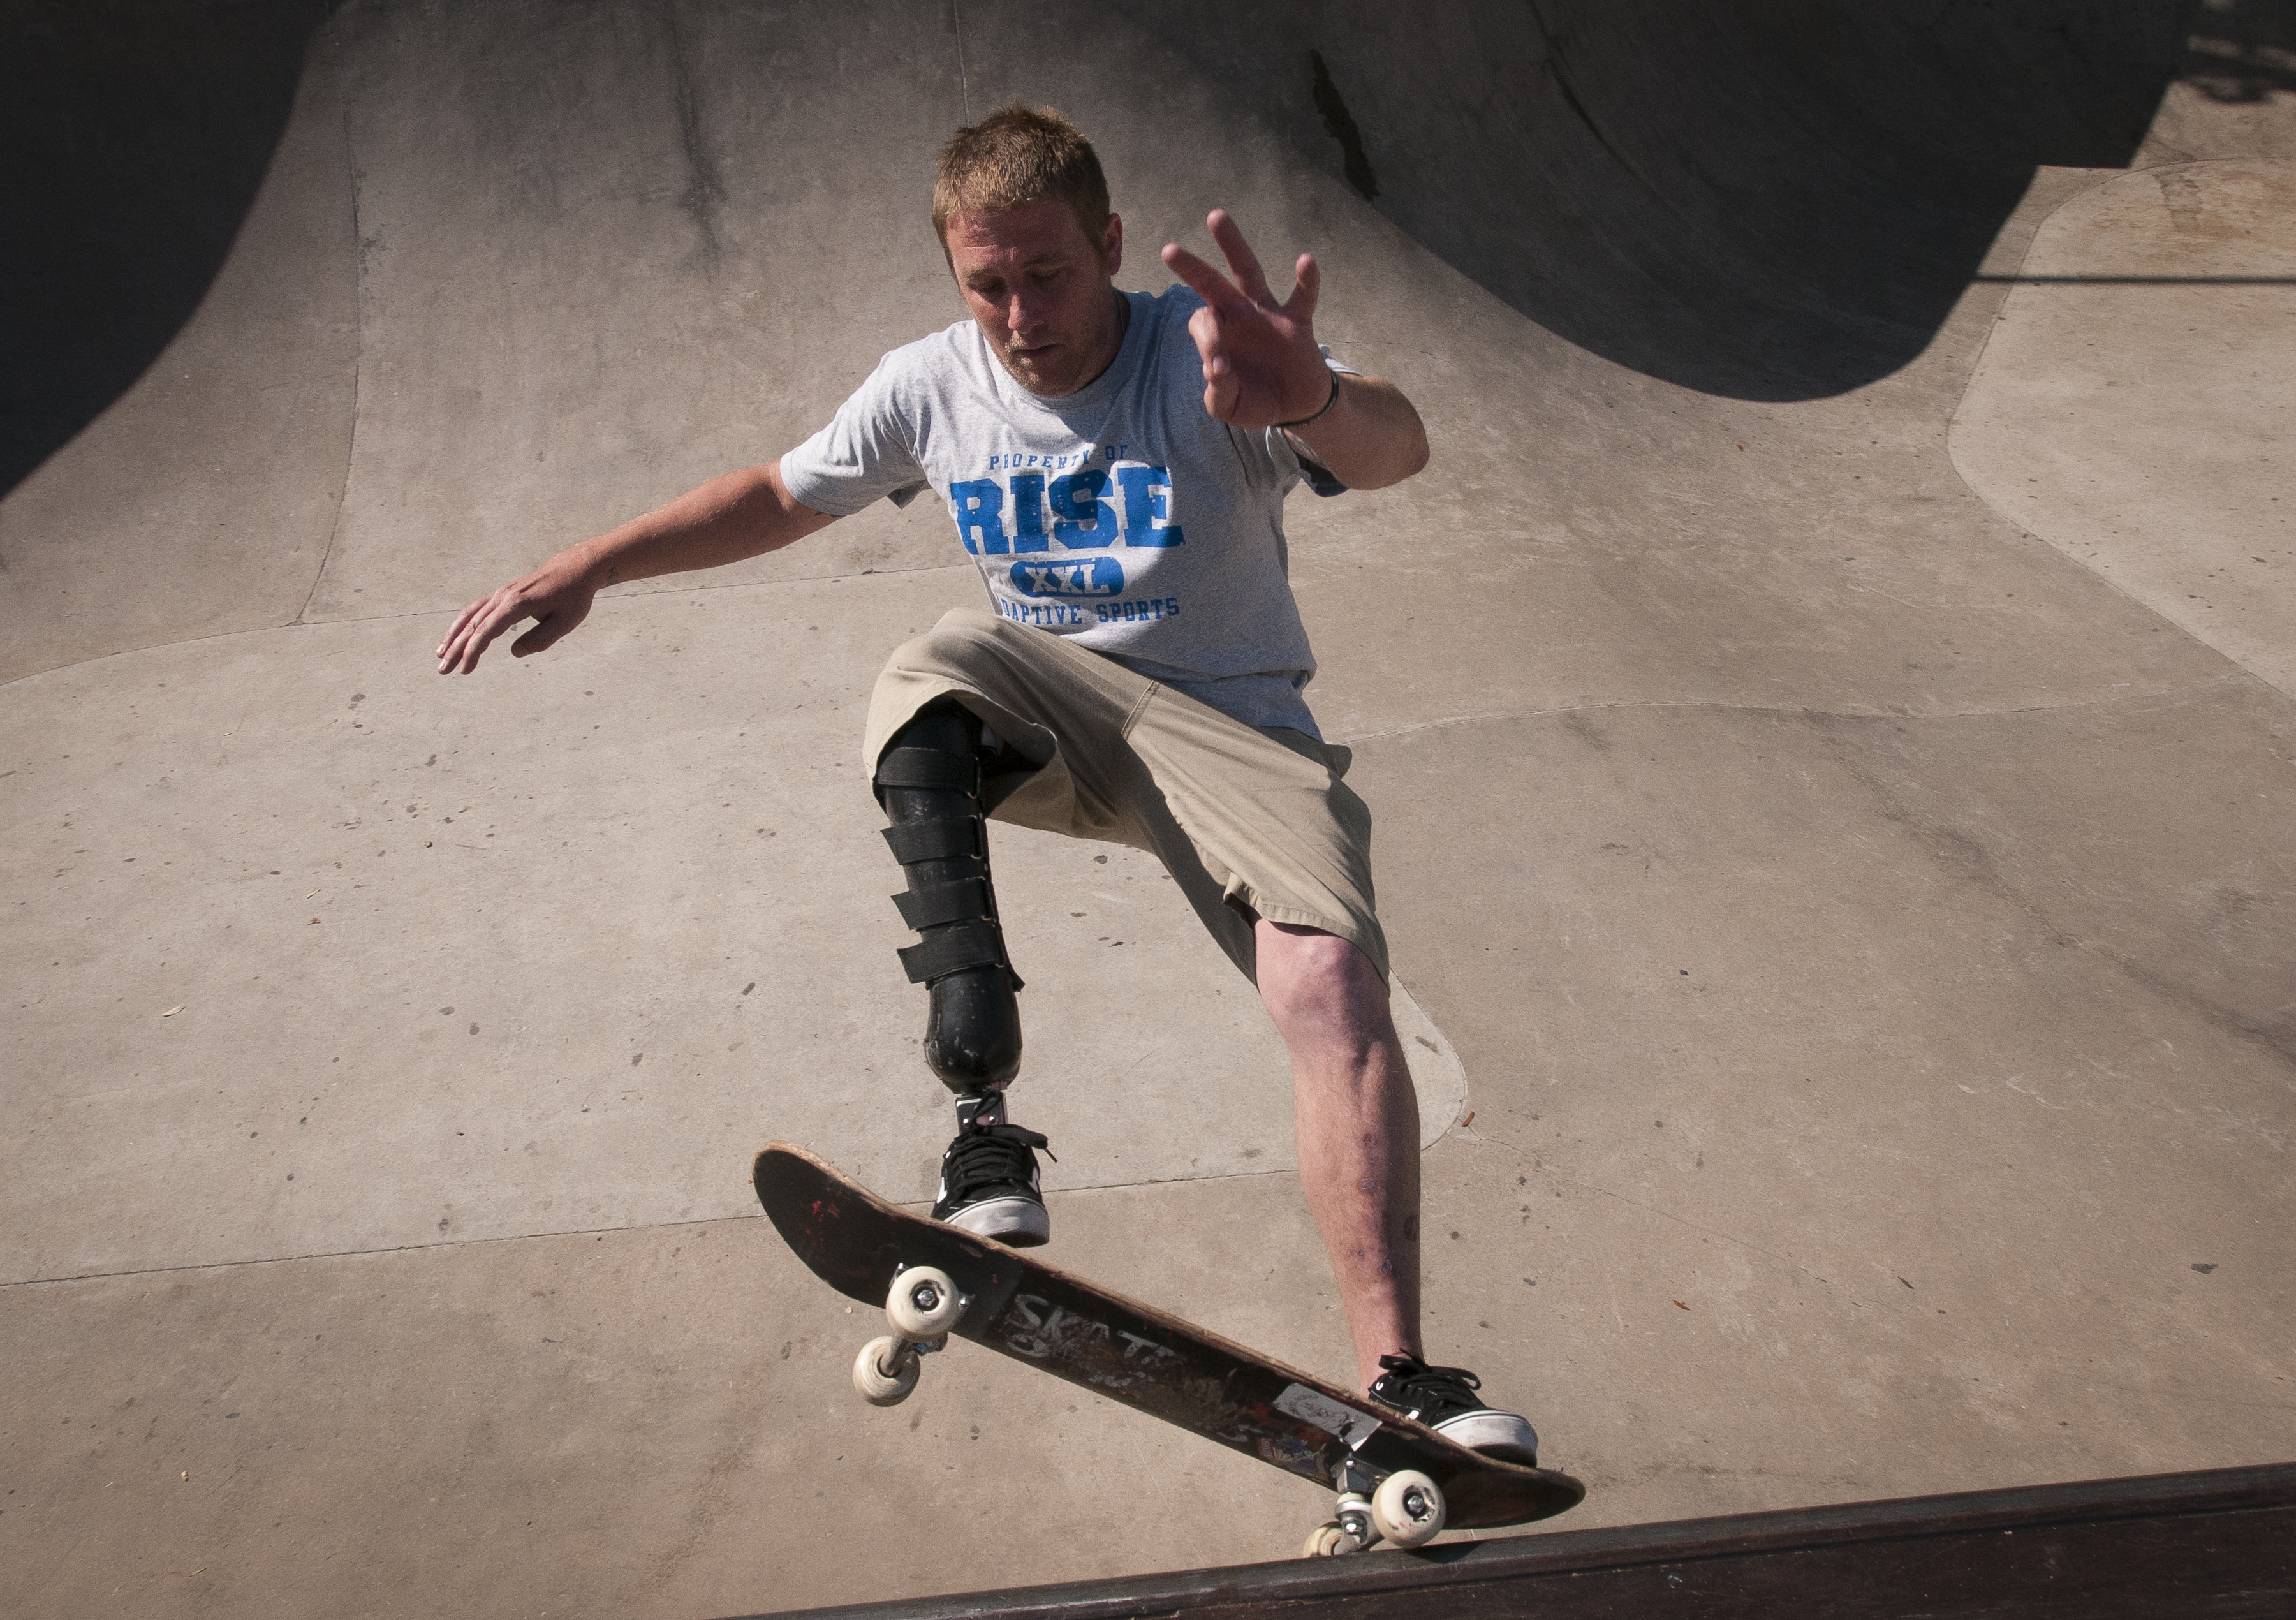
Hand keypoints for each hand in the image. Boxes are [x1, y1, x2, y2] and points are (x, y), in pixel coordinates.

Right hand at [435, 545, 597, 673]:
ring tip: (440, 655)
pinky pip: (476, 609)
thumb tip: (516, 652)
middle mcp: (503, 596)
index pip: (487, 631)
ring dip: (453, 636)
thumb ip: (541, 639)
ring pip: (470, 615)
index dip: (473, 651)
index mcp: (517, 604)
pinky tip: (457, 636)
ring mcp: (501, 593)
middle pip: (473, 625)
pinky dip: (463, 623)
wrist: (574, 569)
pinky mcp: (502, 594)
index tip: (465, 670)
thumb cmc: (573, 597)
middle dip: (455, 649)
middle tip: (442, 670)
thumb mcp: (565, 622)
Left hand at [1161, 209, 1330, 429]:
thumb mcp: (1229, 407)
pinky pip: (1302, 297)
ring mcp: (1266, 313)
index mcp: (1216, 334)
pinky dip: (1306, 281)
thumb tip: (1217, 370)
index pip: (1203, 324)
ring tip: (1215, 217)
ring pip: (1248, 273)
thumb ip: (1218, 393)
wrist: (1294, 406)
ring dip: (1232, 246)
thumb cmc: (1255, 401)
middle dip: (1191, 267)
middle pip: (1212, 283)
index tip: (1220, 371)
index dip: (1208, 343)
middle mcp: (1237, 315)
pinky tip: (1306, 261)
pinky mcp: (1297, 323)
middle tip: (1168, 250)